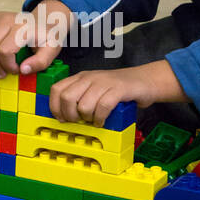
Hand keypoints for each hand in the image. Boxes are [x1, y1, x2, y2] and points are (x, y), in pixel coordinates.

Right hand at [0, 0, 73, 78]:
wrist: (45, 20)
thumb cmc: (47, 38)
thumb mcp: (52, 50)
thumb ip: (40, 62)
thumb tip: (23, 70)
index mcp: (22, 28)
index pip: (5, 50)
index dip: (7, 65)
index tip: (15, 71)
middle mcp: (7, 20)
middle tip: (1, 73)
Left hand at [48, 61, 183, 126]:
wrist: (144, 81)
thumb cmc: (117, 90)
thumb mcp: (94, 90)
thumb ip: (80, 98)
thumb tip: (63, 118)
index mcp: (81, 78)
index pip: (57, 89)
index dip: (55, 107)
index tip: (62, 119)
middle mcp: (90, 78)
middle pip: (67, 98)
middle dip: (70, 115)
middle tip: (79, 122)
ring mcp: (104, 82)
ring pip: (84, 105)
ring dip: (88, 118)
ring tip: (94, 120)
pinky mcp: (118, 89)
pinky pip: (103, 106)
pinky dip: (101, 118)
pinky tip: (103, 121)